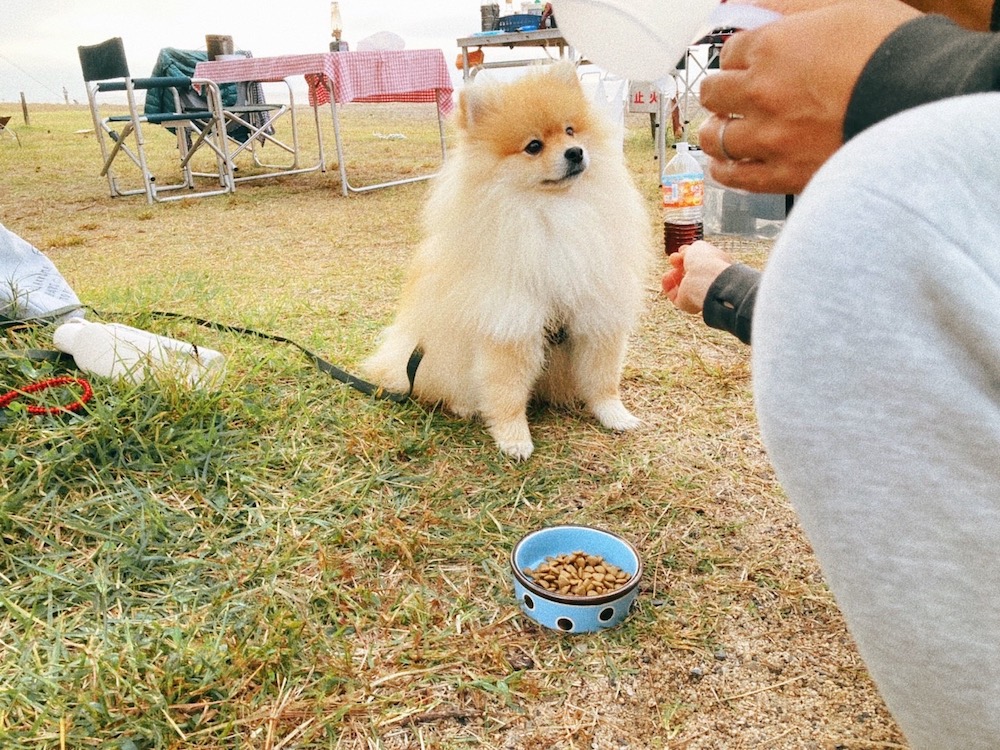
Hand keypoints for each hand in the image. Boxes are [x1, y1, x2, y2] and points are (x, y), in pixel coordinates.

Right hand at [662, 241, 734, 314]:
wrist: (706, 279)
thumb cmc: (707, 262)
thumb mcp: (697, 247)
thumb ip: (689, 250)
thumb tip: (682, 253)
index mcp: (715, 268)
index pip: (701, 263)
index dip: (689, 256)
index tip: (681, 251)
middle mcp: (707, 282)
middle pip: (689, 274)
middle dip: (679, 264)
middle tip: (674, 259)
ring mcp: (697, 293)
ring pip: (680, 284)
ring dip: (673, 274)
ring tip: (673, 269)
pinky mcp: (686, 303)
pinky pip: (673, 294)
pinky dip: (667, 285)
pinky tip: (667, 276)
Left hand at [698, 0, 920, 193]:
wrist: (923, 102)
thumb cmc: (893, 50)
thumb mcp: (845, 9)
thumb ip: (795, 9)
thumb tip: (758, 5)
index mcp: (771, 48)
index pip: (729, 52)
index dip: (739, 58)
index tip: (747, 64)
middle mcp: (760, 93)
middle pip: (713, 94)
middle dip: (721, 93)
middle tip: (731, 98)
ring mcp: (768, 136)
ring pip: (716, 137)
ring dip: (717, 132)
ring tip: (723, 132)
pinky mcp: (782, 173)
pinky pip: (735, 177)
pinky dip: (724, 169)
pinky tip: (724, 165)